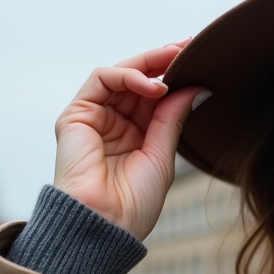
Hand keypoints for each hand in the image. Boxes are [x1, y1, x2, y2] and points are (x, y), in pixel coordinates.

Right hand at [52, 42, 206, 240]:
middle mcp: (113, 122)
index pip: (154, 95)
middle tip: (189, 47)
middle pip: (138, 79)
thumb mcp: (163, 154)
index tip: (198, 59)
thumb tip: (197, 86)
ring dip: (149, 64)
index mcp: (135, 135)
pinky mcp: (75, 116)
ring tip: (175, 60)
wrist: (106, 226)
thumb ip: (173, 117)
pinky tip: (153, 85)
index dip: (174, 75)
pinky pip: (101, 79)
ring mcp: (93, 117)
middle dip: (164, 61)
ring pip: (120, 74)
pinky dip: (128, 75)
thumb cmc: (134, 203)